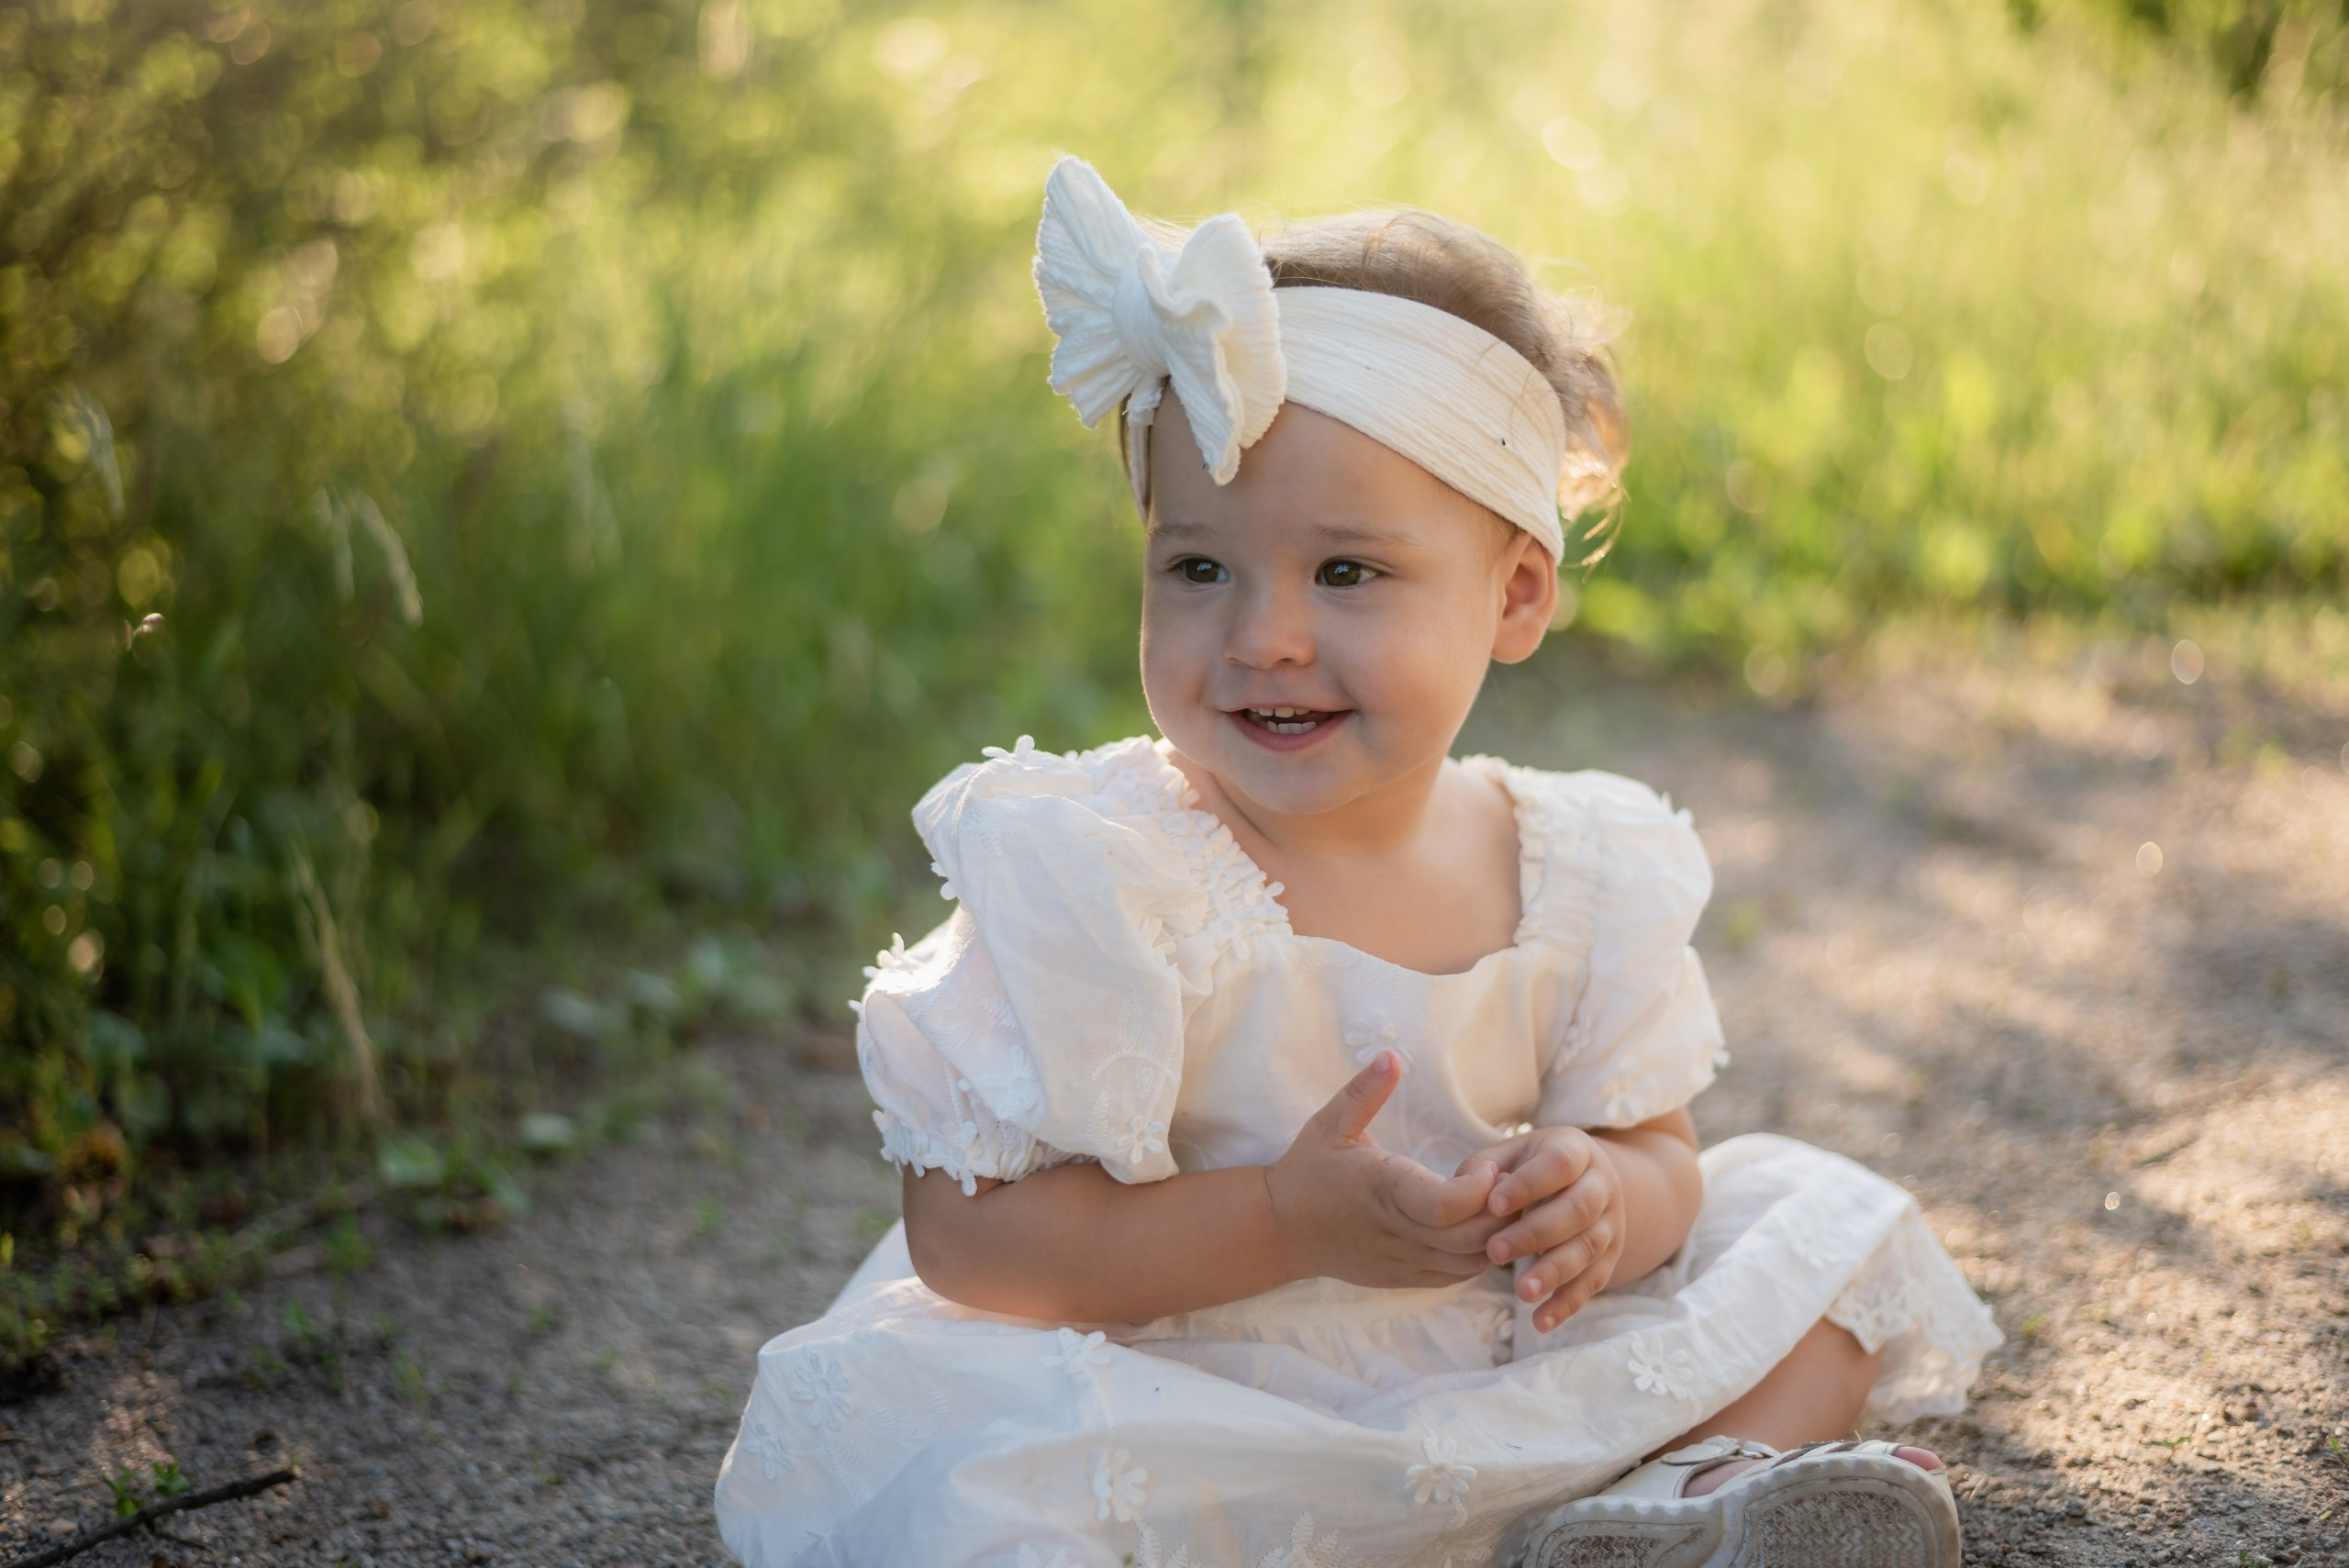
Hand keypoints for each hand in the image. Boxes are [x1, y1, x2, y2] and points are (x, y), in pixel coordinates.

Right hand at [1264, 1053, 1506, 1288]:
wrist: (1280, 1231)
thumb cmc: (1308, 1171)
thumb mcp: (1330, 1124)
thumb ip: (1364, 1092)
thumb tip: (1391, 1056)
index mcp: (1384, 1191)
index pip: (1447, 1207)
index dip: (1479, 1190)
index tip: (1487, 1166)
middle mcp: (1398, 1232)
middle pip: (1471, 1238)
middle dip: (1502, 1211)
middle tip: (1510, 1182)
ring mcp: (1404, 1260)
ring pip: (1471, 1262)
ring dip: (1496, 1235)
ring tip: (1499, 1203)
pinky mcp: (1407, 1277)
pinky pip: (1458, 1275)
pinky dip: (1479, 1255)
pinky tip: (1479, 1227)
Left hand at [1465, 1125, 1626, 1331]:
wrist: (1586, 1181)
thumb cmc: (1534, 1166)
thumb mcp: (1513, 1153)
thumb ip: (1485, 1166)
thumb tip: (1471, 1186)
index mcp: (1576, 1150)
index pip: (1560, 1164)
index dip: (1529, 1185)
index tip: (1493, 1205)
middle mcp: (1601, 1185)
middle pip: (1578, 1210)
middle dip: (1536, 1233)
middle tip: (1495, 1252)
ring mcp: (1610, 1223)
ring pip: (1588, 1248)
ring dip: (1554, 1272)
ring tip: (1520, 1292)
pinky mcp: (1610, 1257)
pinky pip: (1593, 1282)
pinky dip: (1568, 1303)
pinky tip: (1540, 1321)